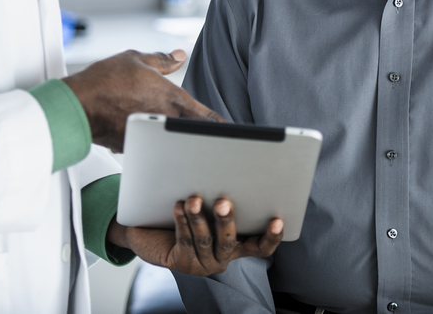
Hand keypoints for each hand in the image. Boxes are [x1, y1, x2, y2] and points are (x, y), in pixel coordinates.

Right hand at [62, 50, 221, 151]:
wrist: (76, 106)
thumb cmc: (104, 82)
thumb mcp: (136, 59)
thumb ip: (162, 60)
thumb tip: (179, 55)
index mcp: (173, 99)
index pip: (209, 118)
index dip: (224, 126)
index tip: (233, 132)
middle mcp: (165, 120)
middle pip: (194, 134)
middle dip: (202, 135)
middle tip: (213, 139)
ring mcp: (151, 137)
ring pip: (172, 142)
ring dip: (177, 140)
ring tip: (179, 137)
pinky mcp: (134, 148)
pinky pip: (151, 146)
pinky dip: (153, 142)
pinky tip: (145, 134)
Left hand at [107, 197, 283, 275]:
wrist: (155, 232)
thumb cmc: (192, 213)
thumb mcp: (212, 208)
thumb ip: (226, 198)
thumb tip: (231, 168)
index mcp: (238, 245)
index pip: (261, 247)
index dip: (271, 236)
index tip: (277, 220)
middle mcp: (222, 258)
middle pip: (229, 241)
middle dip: (226, 220)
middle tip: (223, 202)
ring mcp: (203, 264)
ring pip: (204, 240)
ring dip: (199, 218)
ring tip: (193, 199)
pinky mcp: (182, 264)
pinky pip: (184, 241)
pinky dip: (182, 222)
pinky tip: (179, 206)